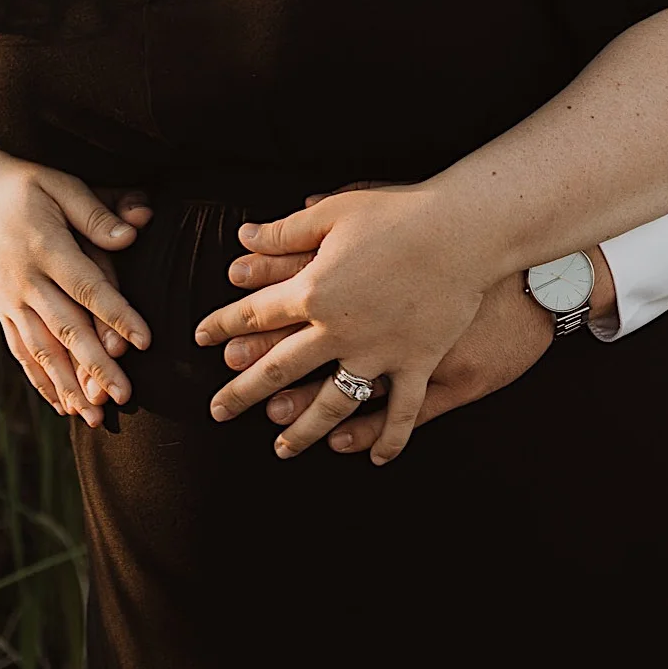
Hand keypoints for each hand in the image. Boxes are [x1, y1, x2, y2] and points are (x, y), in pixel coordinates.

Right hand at [0, 126, 152, 425]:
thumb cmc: (25, 183)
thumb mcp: (60, 182)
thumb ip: (95, 212)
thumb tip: (132, 234)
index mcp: (44, 245)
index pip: (86, 286)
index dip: (115, 314)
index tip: (144, 340)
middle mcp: (24, 280)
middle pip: (64, 328)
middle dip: (95, 366)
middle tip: (125, 396)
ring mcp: (8, 299)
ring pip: (41, 349)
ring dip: (68, 384)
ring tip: (94, 416)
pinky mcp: (1, 310)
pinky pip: (20, 350)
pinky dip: (41, 380)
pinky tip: (61, 405)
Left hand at [226, 237, 615, 456]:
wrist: (465, 229)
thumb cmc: (400, 212)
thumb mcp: (337, 211)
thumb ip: (287, 230)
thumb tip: (244, 237)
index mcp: (315, 289)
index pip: (257, 313)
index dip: (225, 324)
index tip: (201, 337)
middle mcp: (340, 330)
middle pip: (281, 368)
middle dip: (243, 391)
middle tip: (216, 410)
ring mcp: (380, 353)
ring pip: (331, 404)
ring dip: (302, 428)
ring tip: (281, 447)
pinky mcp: (419, 365)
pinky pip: (400, 413)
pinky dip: (386, 438)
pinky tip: (374, 457)